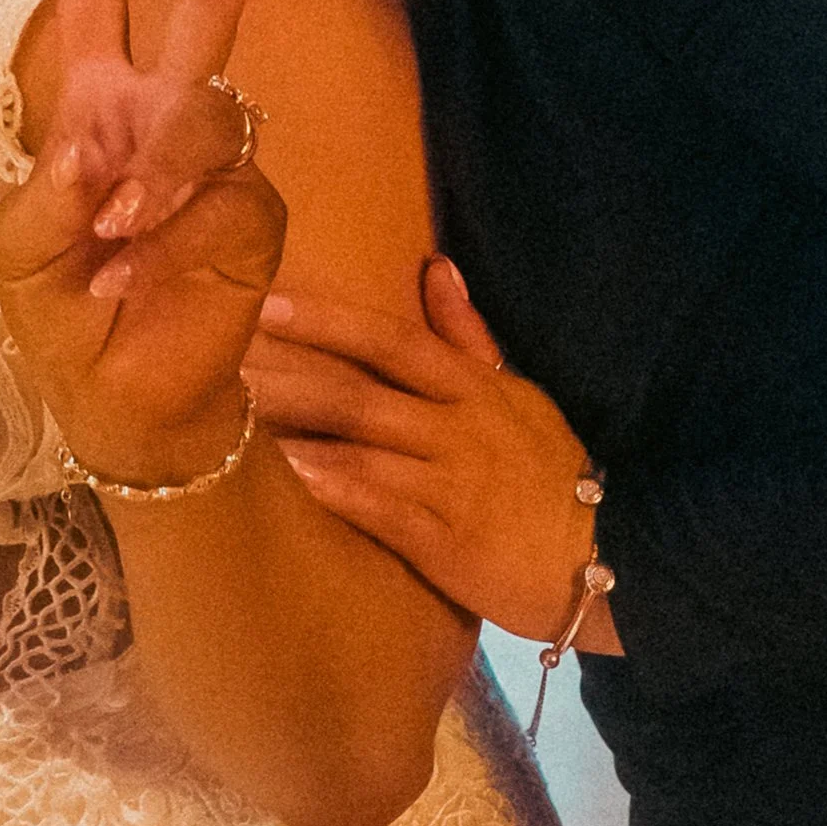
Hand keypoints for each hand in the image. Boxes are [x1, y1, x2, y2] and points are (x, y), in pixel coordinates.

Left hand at [0, 0, 288, 482]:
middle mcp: (161, 122)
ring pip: (207, 115)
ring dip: (155, 176)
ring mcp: (215, 165)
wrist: (126, 401)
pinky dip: (173, 232)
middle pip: (201, 12)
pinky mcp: (252, 213)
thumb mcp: (23, 257)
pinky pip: (223, 193)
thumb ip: (48, 197)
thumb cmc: (67, 323)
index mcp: (95, 110)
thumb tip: (92, 151)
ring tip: (116, 242)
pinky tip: (139, 271)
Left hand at [247, 256, 620, 647]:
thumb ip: (467, 336)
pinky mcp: (447, 539)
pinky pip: (379, 507)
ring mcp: (452, 482)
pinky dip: (333, 491)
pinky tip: (281, 482)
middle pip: (359, 392)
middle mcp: (459, 427)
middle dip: (285, 375)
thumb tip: (434, 266)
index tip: (263, 303)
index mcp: (474, 388)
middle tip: (217, 362)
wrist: (609, 559)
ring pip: (361, 447)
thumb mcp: (517, 395)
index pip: (392, 341)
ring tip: (226, 423)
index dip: (327, 321)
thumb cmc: (551, 478)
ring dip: (293, 433)